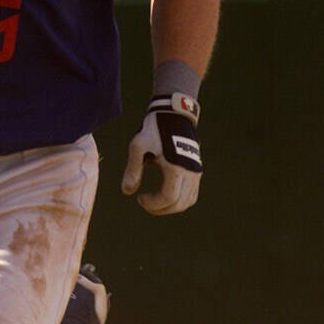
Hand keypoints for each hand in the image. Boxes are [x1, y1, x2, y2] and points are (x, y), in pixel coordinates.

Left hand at [121, 93, 201, 214]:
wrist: (173, 116)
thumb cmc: (153, 130)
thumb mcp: (138, 146)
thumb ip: (133, 169)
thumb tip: (126, 192)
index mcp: (176, 168)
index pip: (168, 198)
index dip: (153, 204)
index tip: (139, 198)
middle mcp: (190, 172)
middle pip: (179, 204)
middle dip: (160, 208)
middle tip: (144, 202)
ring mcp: (196, 172)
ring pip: (188, 201)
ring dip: (171, 206)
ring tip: (153, 201)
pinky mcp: (197, 170)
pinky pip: (192, 194)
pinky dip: (180, 200)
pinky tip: (165, 195)